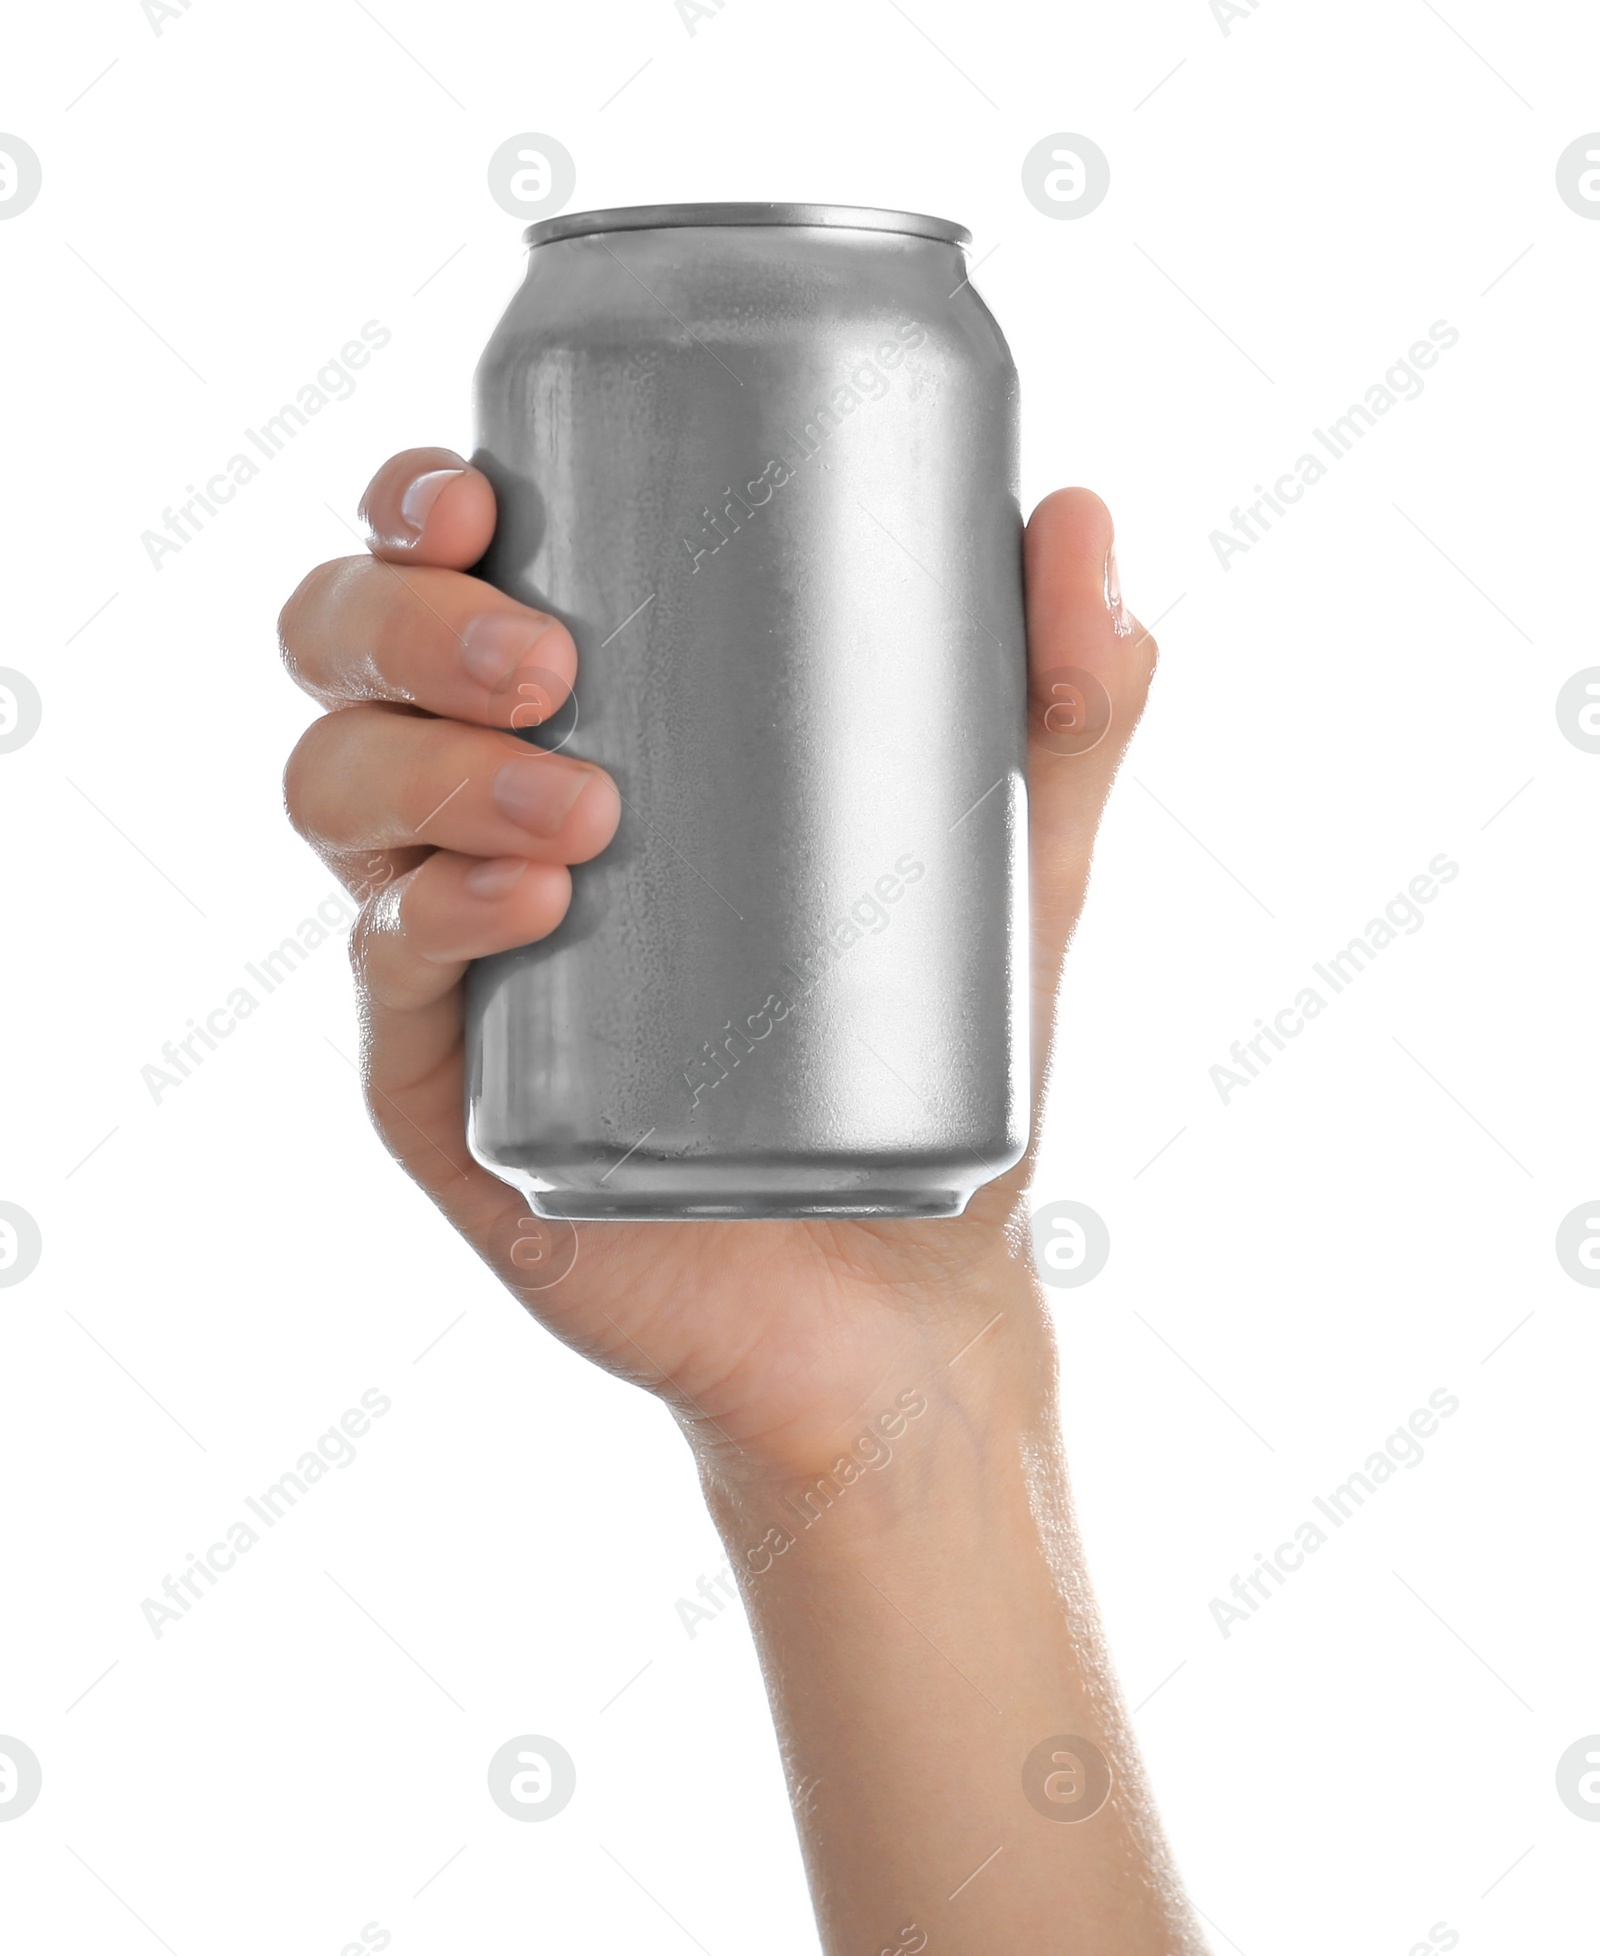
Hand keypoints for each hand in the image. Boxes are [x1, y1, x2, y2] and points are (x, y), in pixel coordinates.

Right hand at [278, 448, 1157, 1485]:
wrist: (903, 1298)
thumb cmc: (926, 1056)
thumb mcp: (1009, 866)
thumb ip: (1062, 701)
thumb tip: (1078, 510)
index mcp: (575, 732)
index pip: (440, 583)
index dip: (411, 511)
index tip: (480, 492)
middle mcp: (480, 826)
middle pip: (345, 669)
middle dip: (402, 625)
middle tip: (545, 660)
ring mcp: (450, 962)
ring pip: (335, 802)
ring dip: (426, 767)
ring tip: (581, 805)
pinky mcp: (447, 1096)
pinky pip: (383, 981)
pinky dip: (435, 917)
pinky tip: (530, 901)